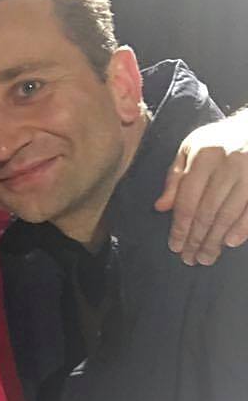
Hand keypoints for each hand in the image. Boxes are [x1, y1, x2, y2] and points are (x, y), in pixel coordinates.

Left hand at [154, 112, 247, 264]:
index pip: (188, 199)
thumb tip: (161, 207)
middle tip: (189, 259)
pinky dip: (242, 228)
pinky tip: (231, 243)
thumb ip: (175, 177)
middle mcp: (228, 163)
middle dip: (197, 238)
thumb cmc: (217, 141)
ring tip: (207, 258)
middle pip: (208, 210)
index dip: (180, 226)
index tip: (175, 246)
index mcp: (204, 155)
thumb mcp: (190, 149)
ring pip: (229, 213)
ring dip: (216, 239)